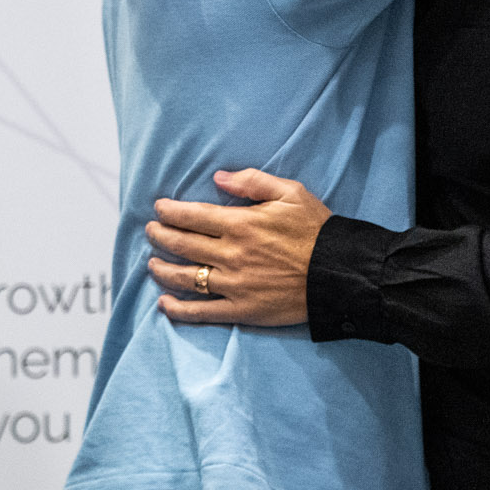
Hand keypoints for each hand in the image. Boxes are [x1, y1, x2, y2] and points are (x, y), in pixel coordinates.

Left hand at [146, 169, 330, 327]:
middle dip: (160, 236)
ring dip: (162, 270)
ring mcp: (234, 285)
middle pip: (182, 244)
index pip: (192, 216)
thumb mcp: (291, 193)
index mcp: (241, 224)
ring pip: (186, 278)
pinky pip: (202, 311)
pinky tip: (164, 304)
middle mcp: (231, 254)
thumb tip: (218, 178)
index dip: (170, 211)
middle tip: (150, 231)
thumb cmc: (317, 230)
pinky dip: (179, 309)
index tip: (158, 208)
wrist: (339, 273)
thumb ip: (252, 182)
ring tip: (152, 264)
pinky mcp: (242, 310)